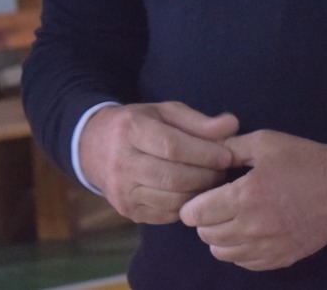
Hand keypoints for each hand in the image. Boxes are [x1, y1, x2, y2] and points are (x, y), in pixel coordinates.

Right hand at [78, 101, 238, 223]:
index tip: (227, 155)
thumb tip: (232, 125)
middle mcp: (122, 163)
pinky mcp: (127, 211)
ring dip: (199, 193)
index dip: (205, 153)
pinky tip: (195, 193)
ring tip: (212, 181)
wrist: (94, 148)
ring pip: (171, 200)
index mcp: (131, 130)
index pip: (173, 147)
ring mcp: (122, 191)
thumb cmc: (138, 125)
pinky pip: (166, 214)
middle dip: (206, 176)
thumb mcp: (164, 112)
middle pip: (173, 177)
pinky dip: (186, 206)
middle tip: (224, 171)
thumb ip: (198, 121)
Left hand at [179, 130, 326, 270]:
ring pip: (222, 253)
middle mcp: (252, 227)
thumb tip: (204, 153)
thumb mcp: (266, 142)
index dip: (192, 205)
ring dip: (220, 237)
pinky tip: (248, 234)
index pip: (197, 213)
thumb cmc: (303, 160)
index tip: (198, 198)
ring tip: (231, 220)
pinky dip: (240, 251)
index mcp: (245, 196)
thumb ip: (230, 147)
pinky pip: (244, 264)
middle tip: (216, 206)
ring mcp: (266, 247)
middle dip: (205, 220)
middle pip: (206, 234)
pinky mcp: (279, 259)